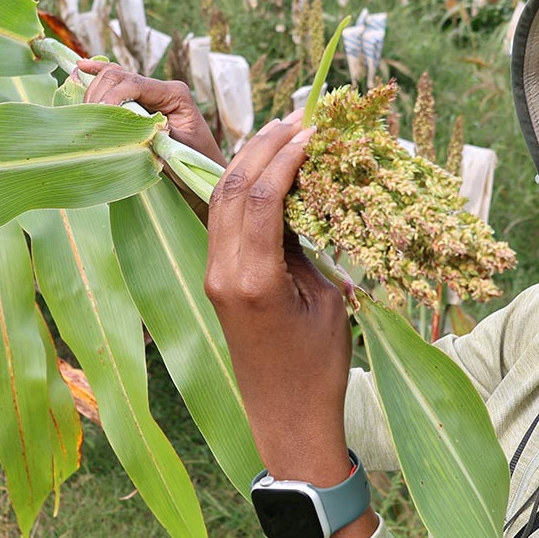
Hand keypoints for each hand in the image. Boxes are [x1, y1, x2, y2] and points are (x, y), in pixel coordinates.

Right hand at [78, 60, 224, 218]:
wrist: (203, 172)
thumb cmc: (195, 163)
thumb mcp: (175, 151)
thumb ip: (152, 135)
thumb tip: (125, 128)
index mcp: (174, 94)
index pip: (134, 84)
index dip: (111, 97)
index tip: (97, 116)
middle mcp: (161, 88)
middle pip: (119, 76)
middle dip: (98, 93)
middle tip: (86, 117)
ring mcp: (150, 93)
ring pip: (113, 77)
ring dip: (93, 90)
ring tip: (81, 109)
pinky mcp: (141, 101)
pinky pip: (116, 83)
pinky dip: (98, 76)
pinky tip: (80, 68)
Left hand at [205, 117, 377, 537]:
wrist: (285, 419)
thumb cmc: (318, 367)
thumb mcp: (326, 300)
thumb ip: (307, 245)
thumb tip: (301, 195)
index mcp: (253, 280)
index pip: (261, 198)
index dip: (285, 156)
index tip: (312, 129)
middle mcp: (222, 273)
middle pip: (231, 189)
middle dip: (262, 146)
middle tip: (297, 119)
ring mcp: (212, 277)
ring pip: (220, 200)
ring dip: (249, 161)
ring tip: (281, 134)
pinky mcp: (214, 282)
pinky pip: (223, 221)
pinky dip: (243, 189)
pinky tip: (267, 172)